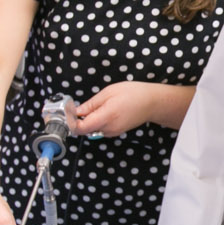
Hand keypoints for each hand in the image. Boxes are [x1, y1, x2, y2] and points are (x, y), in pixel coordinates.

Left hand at [75, 81, 195, 135]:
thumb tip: (77, 111)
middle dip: (79, 120)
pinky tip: (104, 111)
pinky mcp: (116, 132)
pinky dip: (97, 121)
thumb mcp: (109, 92)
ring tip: (97, 106)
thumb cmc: (133, 93)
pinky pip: (101, 129)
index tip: (70, 111)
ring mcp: (113, 132)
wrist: (153, 102)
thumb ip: (91, 104)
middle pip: (85, 130)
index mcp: (106, 116)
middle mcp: (109, 128)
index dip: (71, 121)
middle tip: (80, 106)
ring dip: (89, 120)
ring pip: (92, 129)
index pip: (80, 128)